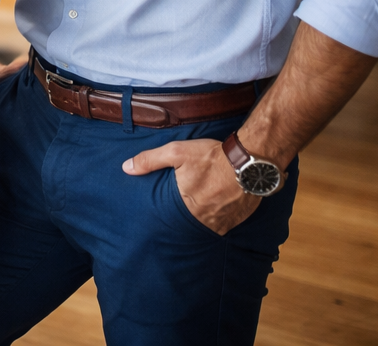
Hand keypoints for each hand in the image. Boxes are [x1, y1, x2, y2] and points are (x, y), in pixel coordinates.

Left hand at [122, 138, 260, 234]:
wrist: (251, 160)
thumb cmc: (212, 156)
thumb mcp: (176, 152)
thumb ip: (150, 161)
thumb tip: (126, 168)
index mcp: (186, 206)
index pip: (170, 217)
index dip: (168, 212)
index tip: (166, 210)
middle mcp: (205, 219)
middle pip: (189, 222)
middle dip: (186, 214)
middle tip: (188, 204)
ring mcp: (224, 221)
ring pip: (208, 225)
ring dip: (204, 218)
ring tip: (202, 205)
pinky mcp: (239, 219)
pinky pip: (225, 224)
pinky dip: (220, 217)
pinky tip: (218, 206)